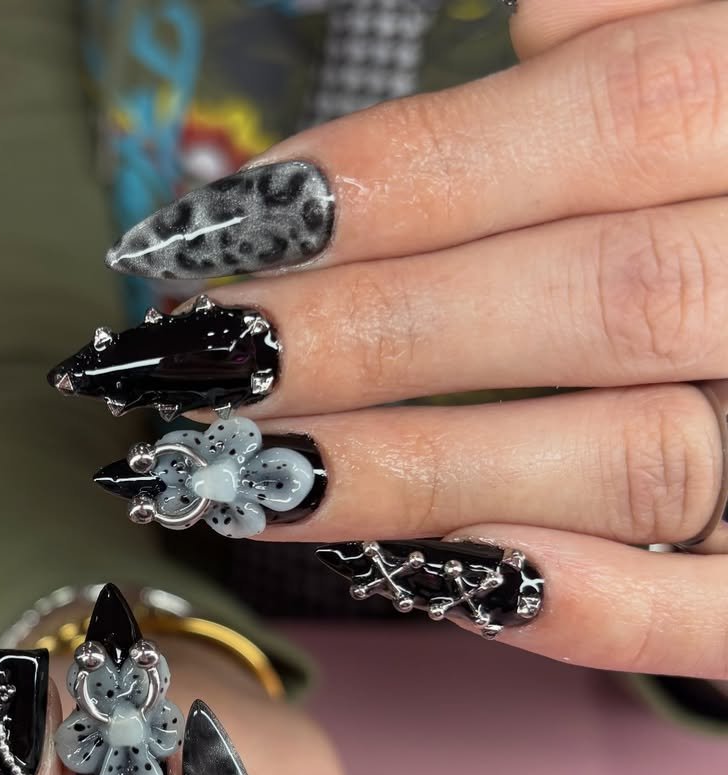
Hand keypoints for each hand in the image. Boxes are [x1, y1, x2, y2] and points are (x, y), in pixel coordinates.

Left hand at [97, 0, 727, 679]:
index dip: (402, 172)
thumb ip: (677, 28)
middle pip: (594, 296)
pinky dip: (591, 608)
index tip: (229, 226)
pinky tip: (441, 584)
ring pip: (634, 460)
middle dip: (372, 333)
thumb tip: (535, 22)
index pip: (607, 114)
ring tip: (252, 480)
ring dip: (420, 479)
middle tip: (205, 363)